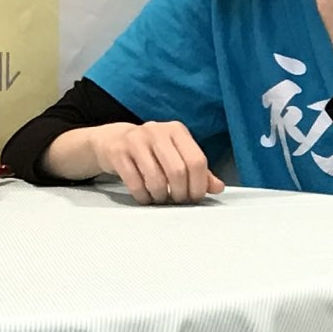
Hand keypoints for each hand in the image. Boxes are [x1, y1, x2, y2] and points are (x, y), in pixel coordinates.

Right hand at [93, 120, 225, 205]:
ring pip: (156, 179)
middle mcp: (157, 131)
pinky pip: (135, 183)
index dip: (199, 185)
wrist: (113, 140)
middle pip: (178, 171)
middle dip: (180, 193)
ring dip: (161, 197)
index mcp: (177, 131)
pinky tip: (146, 197)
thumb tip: (218, 187)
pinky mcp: (118, 152)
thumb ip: (198, 171)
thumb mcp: (176, 155)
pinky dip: (143, 197)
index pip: (197, 161)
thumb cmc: (152, 151)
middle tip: (178, 201)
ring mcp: (136, 140)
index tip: (195, 198)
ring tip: (161, 198)